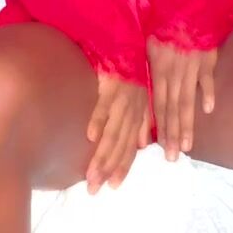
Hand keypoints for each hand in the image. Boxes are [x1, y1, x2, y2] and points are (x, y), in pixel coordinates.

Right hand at [85, 74, 151, 192]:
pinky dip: (98, 120)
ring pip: (112, 132)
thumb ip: (142, 123)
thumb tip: (142, 146)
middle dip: (107, 169)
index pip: (130, 148)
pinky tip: (89, 136)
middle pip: (119, 145)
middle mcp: (131, 112)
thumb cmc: (133, 72)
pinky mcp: (110, 86)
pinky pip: (104, 105)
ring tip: (90, 174)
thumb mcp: (142, 98)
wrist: (128, 43)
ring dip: (101, 155)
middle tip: (94, 188)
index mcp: (138, 116)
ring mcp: (121, 100)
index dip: (122, 167)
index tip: (113, 187)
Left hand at [146, 38, 217, 161]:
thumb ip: (151, 76)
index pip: (157, 105)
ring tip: (187, 145)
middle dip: (171, 134)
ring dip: (186, 123)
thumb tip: (145, 99)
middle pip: (171, 108)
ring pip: (186, 99)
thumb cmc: (167, 31)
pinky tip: (208, 109)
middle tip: (172, 157)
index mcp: (158, 72)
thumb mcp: (152, 51)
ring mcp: (189, 66)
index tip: (160, 148)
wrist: (185, 8)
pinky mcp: (205, 57)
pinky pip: (206, 77)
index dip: (160, 127)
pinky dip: (207, 92)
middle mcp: (172, 73)